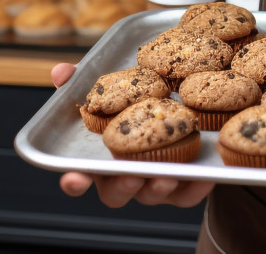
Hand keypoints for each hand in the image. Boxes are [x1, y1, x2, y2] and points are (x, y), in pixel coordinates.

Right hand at [50, 63, 214, 208]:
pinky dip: (195, 187)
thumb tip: (61, 72)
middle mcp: (124, 175)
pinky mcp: (183, 186)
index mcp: (102, 158)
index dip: (74, 181)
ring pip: (152, 195)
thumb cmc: (133, 105)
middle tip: (130, 175)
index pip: (80, 176)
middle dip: (122, 186)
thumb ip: (84, 82)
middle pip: (116, 193)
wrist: (179, 113)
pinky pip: (188, 194)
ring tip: (165, 175)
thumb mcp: (112, 89)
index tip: (73, 178)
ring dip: (157, 188)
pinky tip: (204, 177)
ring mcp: (152, 184)